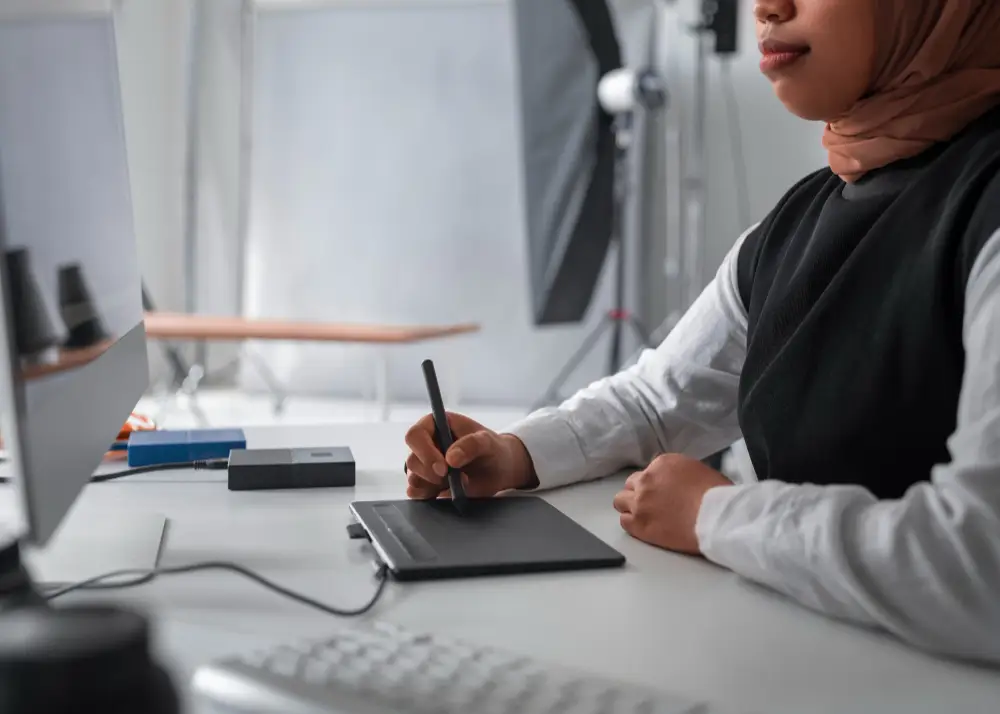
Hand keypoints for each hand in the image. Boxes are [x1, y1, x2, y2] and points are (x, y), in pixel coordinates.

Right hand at [404, 412, 536, 498]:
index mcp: (435, 425)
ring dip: (434, 486)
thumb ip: (471, 445)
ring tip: (457, 484)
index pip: (415, 436)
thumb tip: (450, 459)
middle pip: (412, 461)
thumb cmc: (492, 448)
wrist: (499, 469)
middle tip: (454, 479)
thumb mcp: (488, 442)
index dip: (425, 452)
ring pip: (413, 479)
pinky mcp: (427, 484)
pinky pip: (417, 493)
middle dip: (432, 474)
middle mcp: (425, 444)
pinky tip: (446, 492)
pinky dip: (430, 496)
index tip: (444, 468)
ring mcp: (424, 465)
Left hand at [613, 453, 731, 554]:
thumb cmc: (716, 494)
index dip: (655, 483)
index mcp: (662, 464)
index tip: (662, 491)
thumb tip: (675, 483)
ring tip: (644, 515)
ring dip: (630, 506)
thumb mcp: (697, 470)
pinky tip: (644, 526)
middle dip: (638, 492)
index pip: (648, 471)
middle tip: (651, 503)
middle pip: (630, 485)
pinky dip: (632, 523)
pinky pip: (624, 521)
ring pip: (621, 501)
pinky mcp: (639, 524)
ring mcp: (639, 502)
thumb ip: (679, 474)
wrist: (715, 516)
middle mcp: (646, 480)